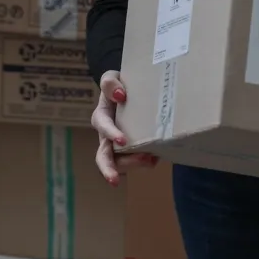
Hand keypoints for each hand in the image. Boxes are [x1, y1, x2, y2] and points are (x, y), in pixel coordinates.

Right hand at [92, 70, 158, 185]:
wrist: (131, 91)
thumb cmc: (119, 85)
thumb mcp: (111, 77)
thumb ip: (110, 83)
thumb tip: (120, 96)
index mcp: (102, 117)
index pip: (102, 126)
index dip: (111, 134)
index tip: (122, 141)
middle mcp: (108, 136)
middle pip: (103, 156)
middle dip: (107, 169)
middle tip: (114, 181)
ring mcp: (119, 145)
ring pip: (121, 162)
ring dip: (134, 164)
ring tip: (150, 160)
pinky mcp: (133, 149)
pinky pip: (137, 159)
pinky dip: (146, 161)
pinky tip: (156, 158)